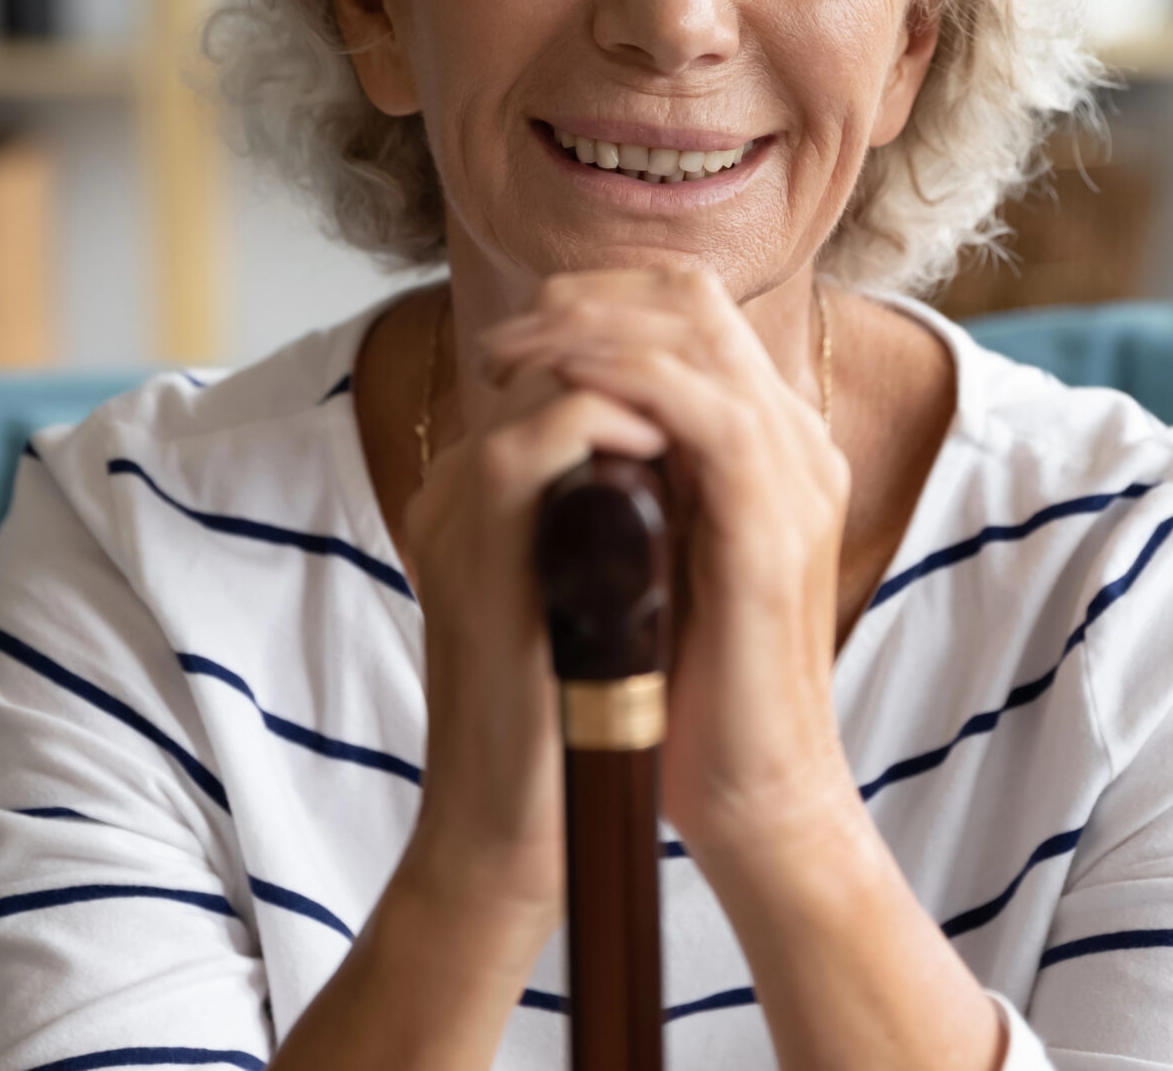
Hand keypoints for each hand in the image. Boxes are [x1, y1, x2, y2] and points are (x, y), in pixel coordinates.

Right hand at [397, 357, 667, 920]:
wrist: (516, 834)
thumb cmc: (572, 727)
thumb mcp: (608, 595)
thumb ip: (627, 519)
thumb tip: (698, 461)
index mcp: (488, 493)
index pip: (561, 362)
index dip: (640, 343)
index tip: (716, 369)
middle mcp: (460, 490)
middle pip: (547, 348)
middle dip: (640, 337)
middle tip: (715, 364)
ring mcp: (456, 517)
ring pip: (535, 380)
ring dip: (630, 371)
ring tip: (701, 398)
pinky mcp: (470, 557)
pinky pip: (525, 449)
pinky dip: (601, 427)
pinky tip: (667, 444)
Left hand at [480, 267, 860, 865]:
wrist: (755, 794)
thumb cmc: (692, 691)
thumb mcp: (653, 557)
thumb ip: (632, 483)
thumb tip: (550, 425)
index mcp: (772, 444)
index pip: (692, 312)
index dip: (598, 300)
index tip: (514, 337)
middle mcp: (795, 442)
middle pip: (694, 300)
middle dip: (581, 301)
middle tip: (498, 341)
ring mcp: (795, 475)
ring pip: (692, 336)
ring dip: (583, 333)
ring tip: (505, 360)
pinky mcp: (773, 521)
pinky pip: (698, 407)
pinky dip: (621, 383)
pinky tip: (554, 396)